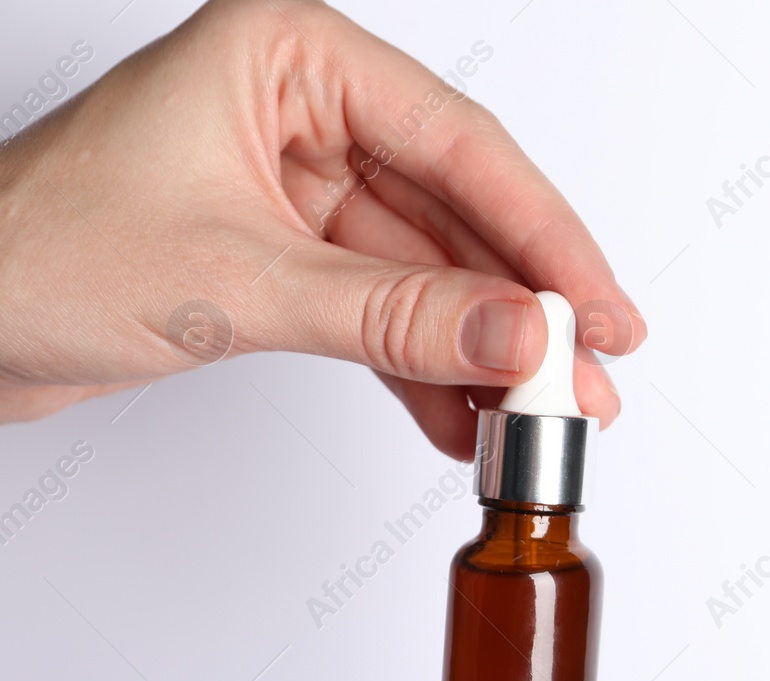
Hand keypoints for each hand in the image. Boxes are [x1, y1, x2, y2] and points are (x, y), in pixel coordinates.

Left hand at [0, 0, 645, 456]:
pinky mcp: (288, 257)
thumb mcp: (239, 280)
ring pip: (429, 270)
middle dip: (523, 306)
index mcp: (289, 58)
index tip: (598, 309)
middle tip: (585, 376)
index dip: (544, 236)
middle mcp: (302, 112)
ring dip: (484, 349)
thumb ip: (394, 314)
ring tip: (540, 416)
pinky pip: (385, 311)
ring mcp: (299, 188)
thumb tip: (518, 336)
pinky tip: (465, 419)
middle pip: (457, 211)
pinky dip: (425, 369)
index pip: (458, 145)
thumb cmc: (32, 249)